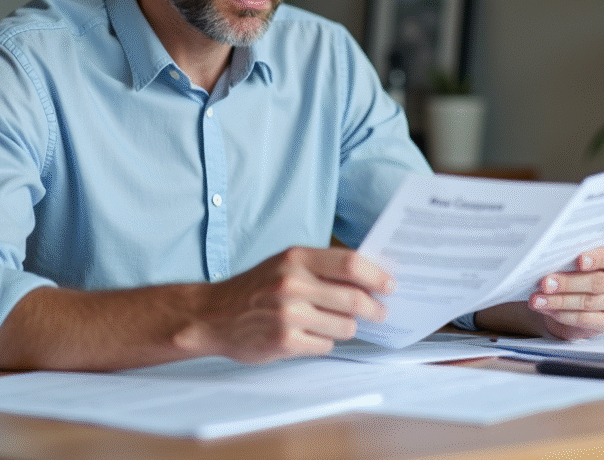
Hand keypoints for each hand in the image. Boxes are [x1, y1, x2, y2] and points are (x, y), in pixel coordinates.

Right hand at [176, 246, 394, 363]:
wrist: (213, 315)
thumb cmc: (256, 288)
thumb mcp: (284, 264)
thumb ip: (321, 267)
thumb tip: (369, 278)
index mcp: (296, 258)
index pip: (350, 263)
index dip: (376, 276)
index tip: (390, 285)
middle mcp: (292, 283)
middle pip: (354, 298)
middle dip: (373, 308)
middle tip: (380, 313)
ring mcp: (288, 314)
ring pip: (345, 326)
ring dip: (347, 328)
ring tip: (335, 324)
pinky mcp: (284, 341)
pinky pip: (325, 345)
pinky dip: (324, 342)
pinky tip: (310, 336)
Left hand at [529, 239, 603, 340]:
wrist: (573, 292)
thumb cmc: (576, 265)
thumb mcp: (577, 253)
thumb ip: (573, 251)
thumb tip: (551, 252)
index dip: (598, 258)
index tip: (579, 260)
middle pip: (599, 282)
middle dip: (568, 283)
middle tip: (545, 283)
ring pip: (590, 302)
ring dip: (560, 301)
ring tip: (538, 299)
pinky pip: (586, 320)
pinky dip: (563, 315)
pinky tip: (547, 310)